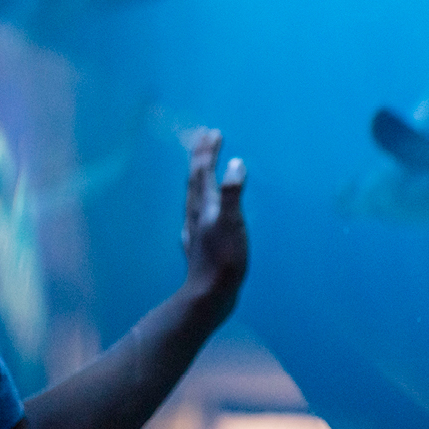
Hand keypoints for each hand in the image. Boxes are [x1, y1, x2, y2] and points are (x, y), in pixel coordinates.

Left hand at [180, 129, 247, 327]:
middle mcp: (194, 215)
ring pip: (192, 197)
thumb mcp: (232, 223)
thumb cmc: (223, 260)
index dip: (207, 151)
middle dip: (200, 157)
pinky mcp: (197, 247)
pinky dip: (199, 203)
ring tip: (202, 168)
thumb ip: (232, 193)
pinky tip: (197, 213)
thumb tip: (236, 163)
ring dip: (198, 177)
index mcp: (203, 206)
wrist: (208, 297)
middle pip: (194, 180)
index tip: (213, 131)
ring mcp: (194, 231)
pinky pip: (195, 215)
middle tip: (205, 137)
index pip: (202, 171)